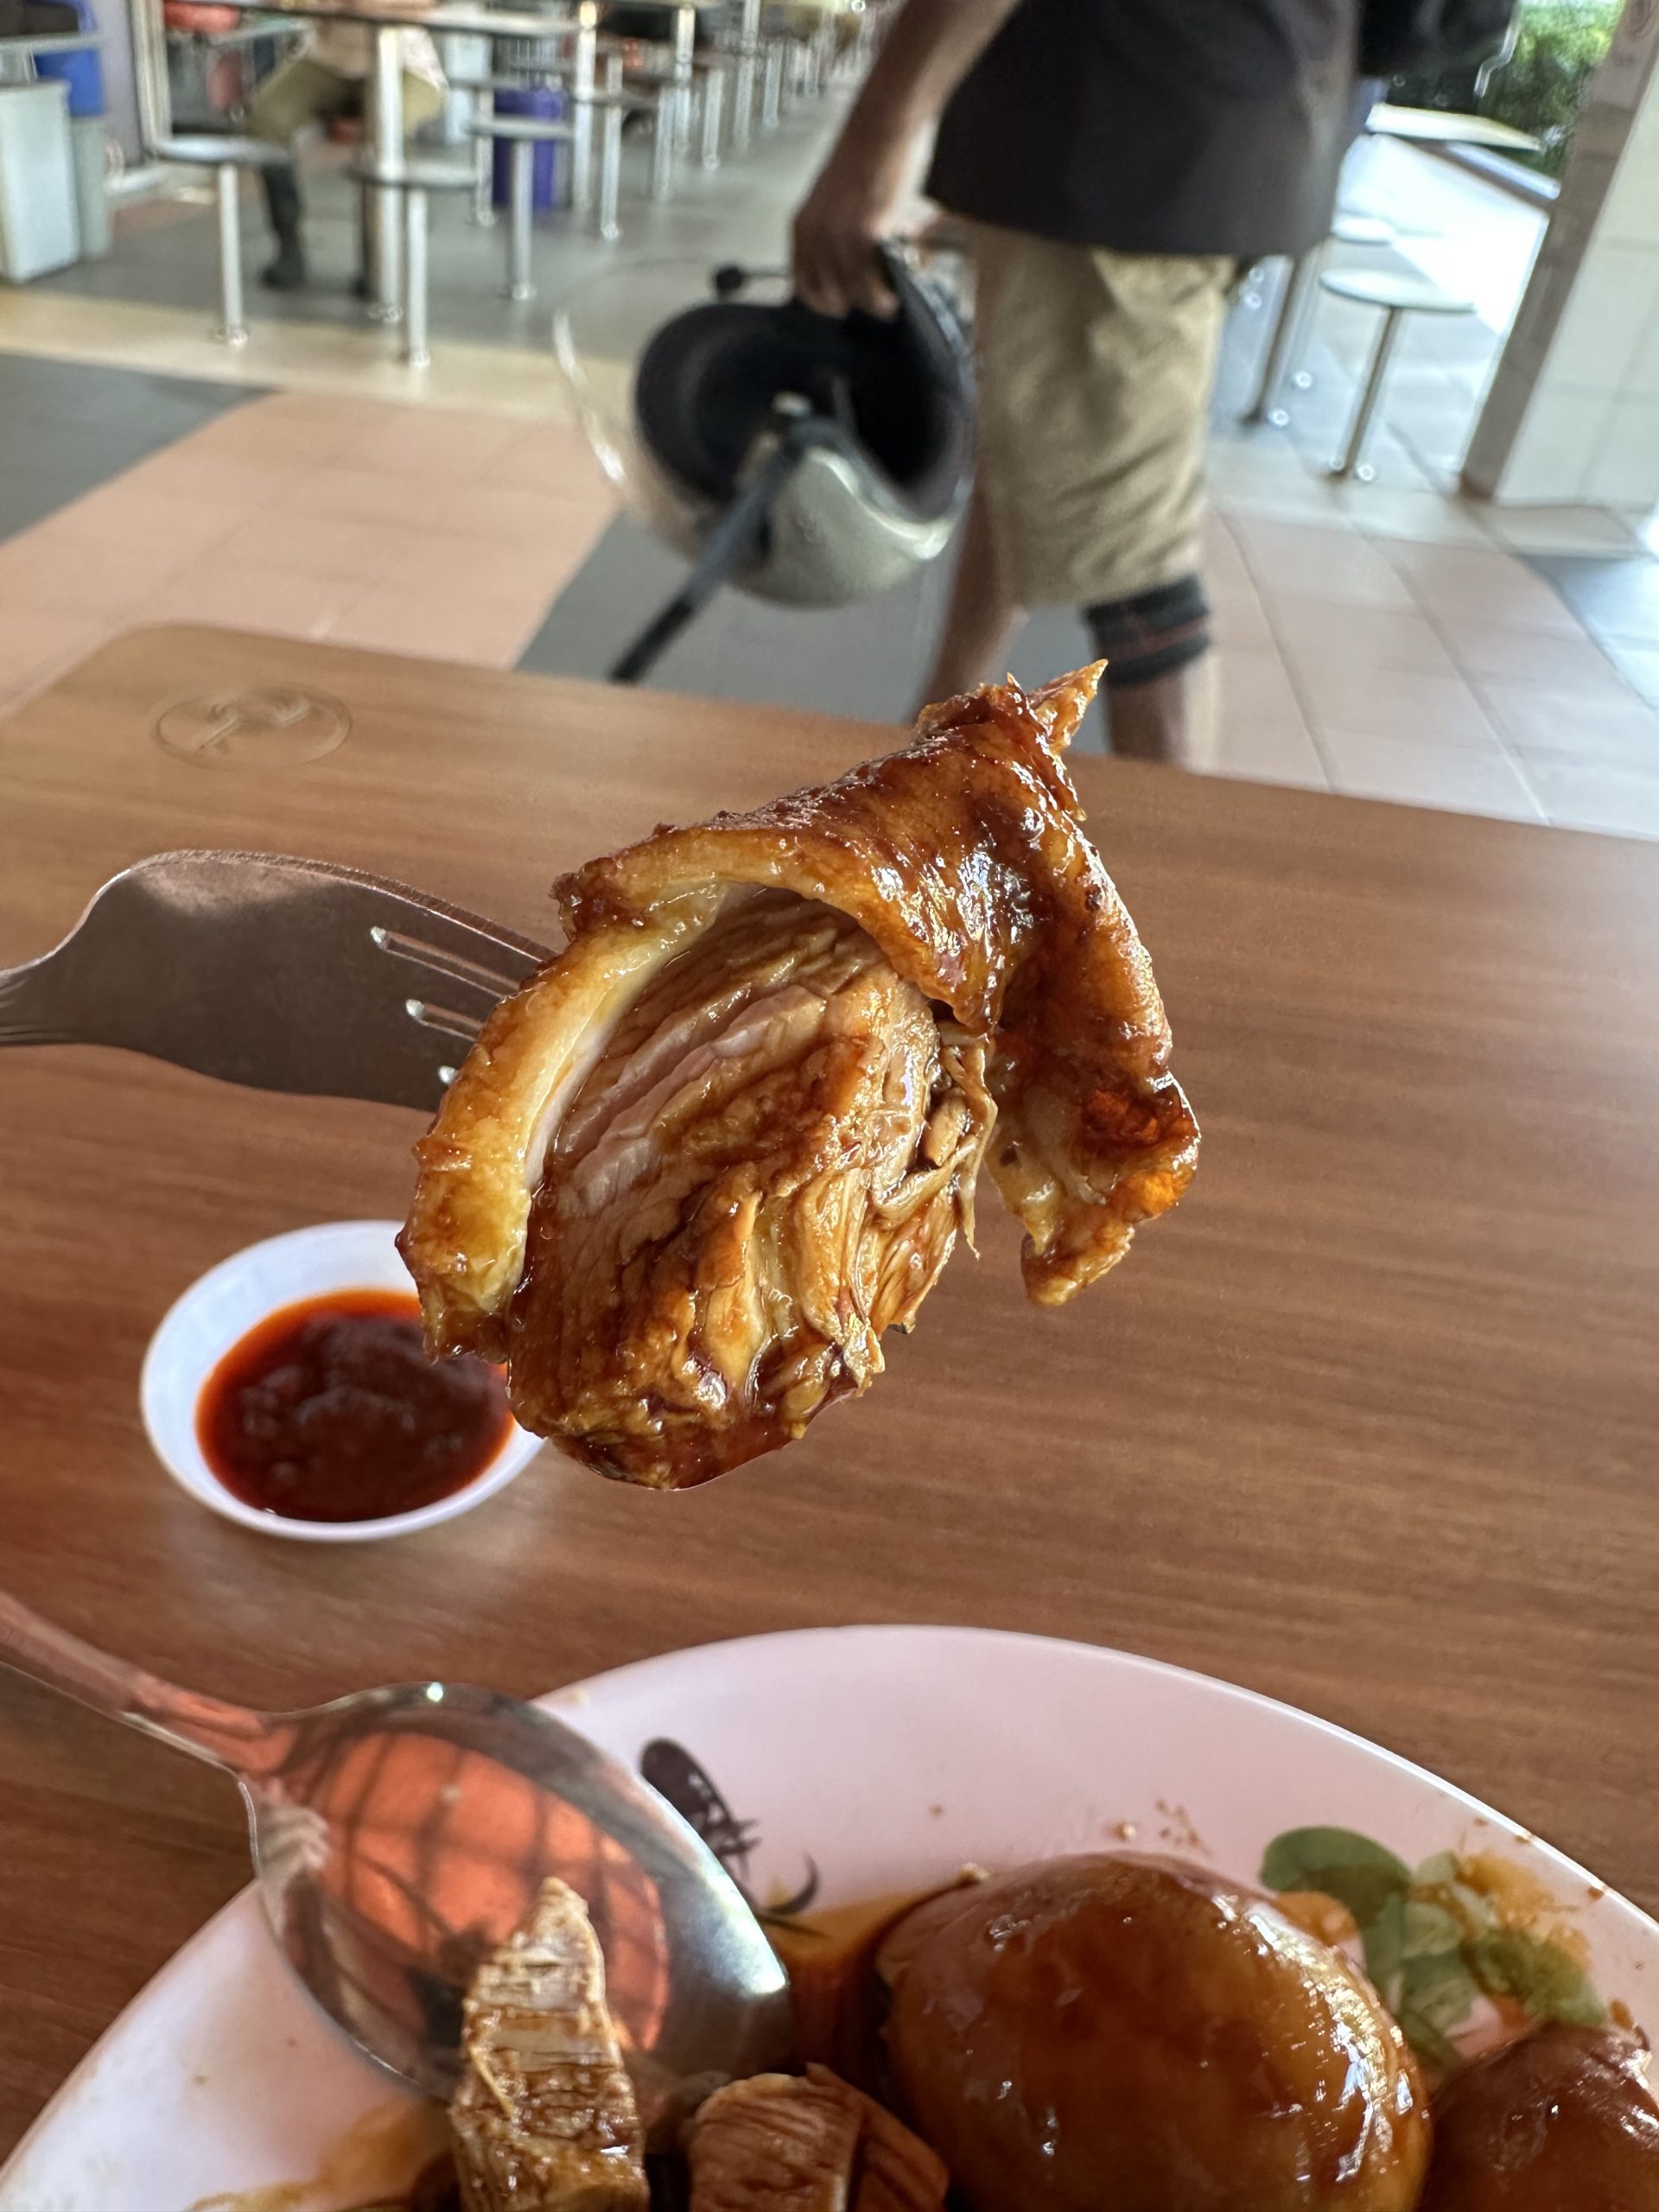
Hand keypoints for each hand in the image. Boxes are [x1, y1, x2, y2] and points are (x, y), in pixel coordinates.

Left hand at [791, 138, 904, 318]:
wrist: (883, 125)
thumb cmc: (868, 153)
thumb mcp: (835, 199)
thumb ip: (835, 232)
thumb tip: (852, 265)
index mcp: (803, 224)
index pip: (802, 285)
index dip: (823, 303)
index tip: (842, 306)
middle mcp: (814, 234)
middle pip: (826, 296)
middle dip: (852, 304)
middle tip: (873, 300)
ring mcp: (837, 237)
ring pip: (851, 297)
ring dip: (873, 306)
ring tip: (889, 301)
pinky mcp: (863, 236)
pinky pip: (871, 288)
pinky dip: (884, 299)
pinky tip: (895, 295)